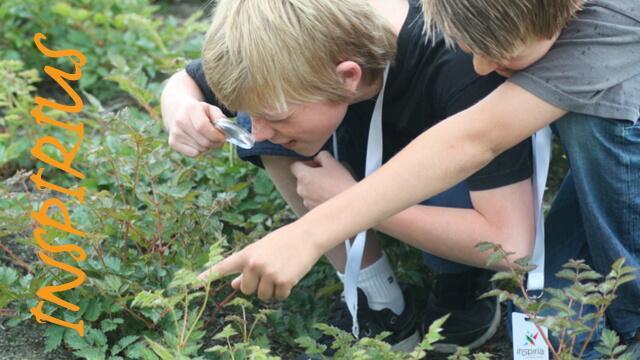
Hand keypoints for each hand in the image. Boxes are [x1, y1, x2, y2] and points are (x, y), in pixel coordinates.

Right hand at [167, 100, 227, 156]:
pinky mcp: (173, 143)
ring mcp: (175, 133)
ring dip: (208, 147)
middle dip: (216, 143)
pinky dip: (200, 150)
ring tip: (207, 138)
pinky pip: (193, 154)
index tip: (223, 137)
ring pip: (200, 149)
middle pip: (204, 142)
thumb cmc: (200, 112)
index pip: (203, 127)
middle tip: (219, 140)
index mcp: (191, 109)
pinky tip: (198, 141)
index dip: (216, 136)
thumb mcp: (212, 109)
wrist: (179, 111)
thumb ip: (220, 119)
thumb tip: (223, 132)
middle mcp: (180, 121)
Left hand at [197, 223, 323, 300]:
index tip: (194, 284)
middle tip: (270, 272)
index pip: (224, 267)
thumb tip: (234, 286)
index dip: (208, 276)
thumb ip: (247, 267)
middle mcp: (254, 264)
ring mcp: (268, 273)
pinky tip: (290, 276)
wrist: (307, 235)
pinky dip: (284, 291)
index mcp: (247, 254)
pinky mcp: (283, 281)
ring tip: (281, 271)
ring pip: (263, 296)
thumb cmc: (283, 242)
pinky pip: (279, 297)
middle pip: (246, 290)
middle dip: (257, 287)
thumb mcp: (262, 250)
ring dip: (272, 290)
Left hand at [290, 151, 356, 209]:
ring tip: (329, 186)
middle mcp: (301, 190)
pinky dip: (318, 196)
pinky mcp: (312, 209)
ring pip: (307, 189)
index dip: (305, 163)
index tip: (316, 165)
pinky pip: (312, 199)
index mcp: (303, 176)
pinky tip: (329, 195)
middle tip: (326, 174)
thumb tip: (316, 158)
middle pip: (301, 178)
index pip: (294, 166)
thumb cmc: (340, 183)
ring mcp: (306, 201)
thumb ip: (321, 155)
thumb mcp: (332, 162)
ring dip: (314, 186)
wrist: (348, 205)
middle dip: (311, 174)